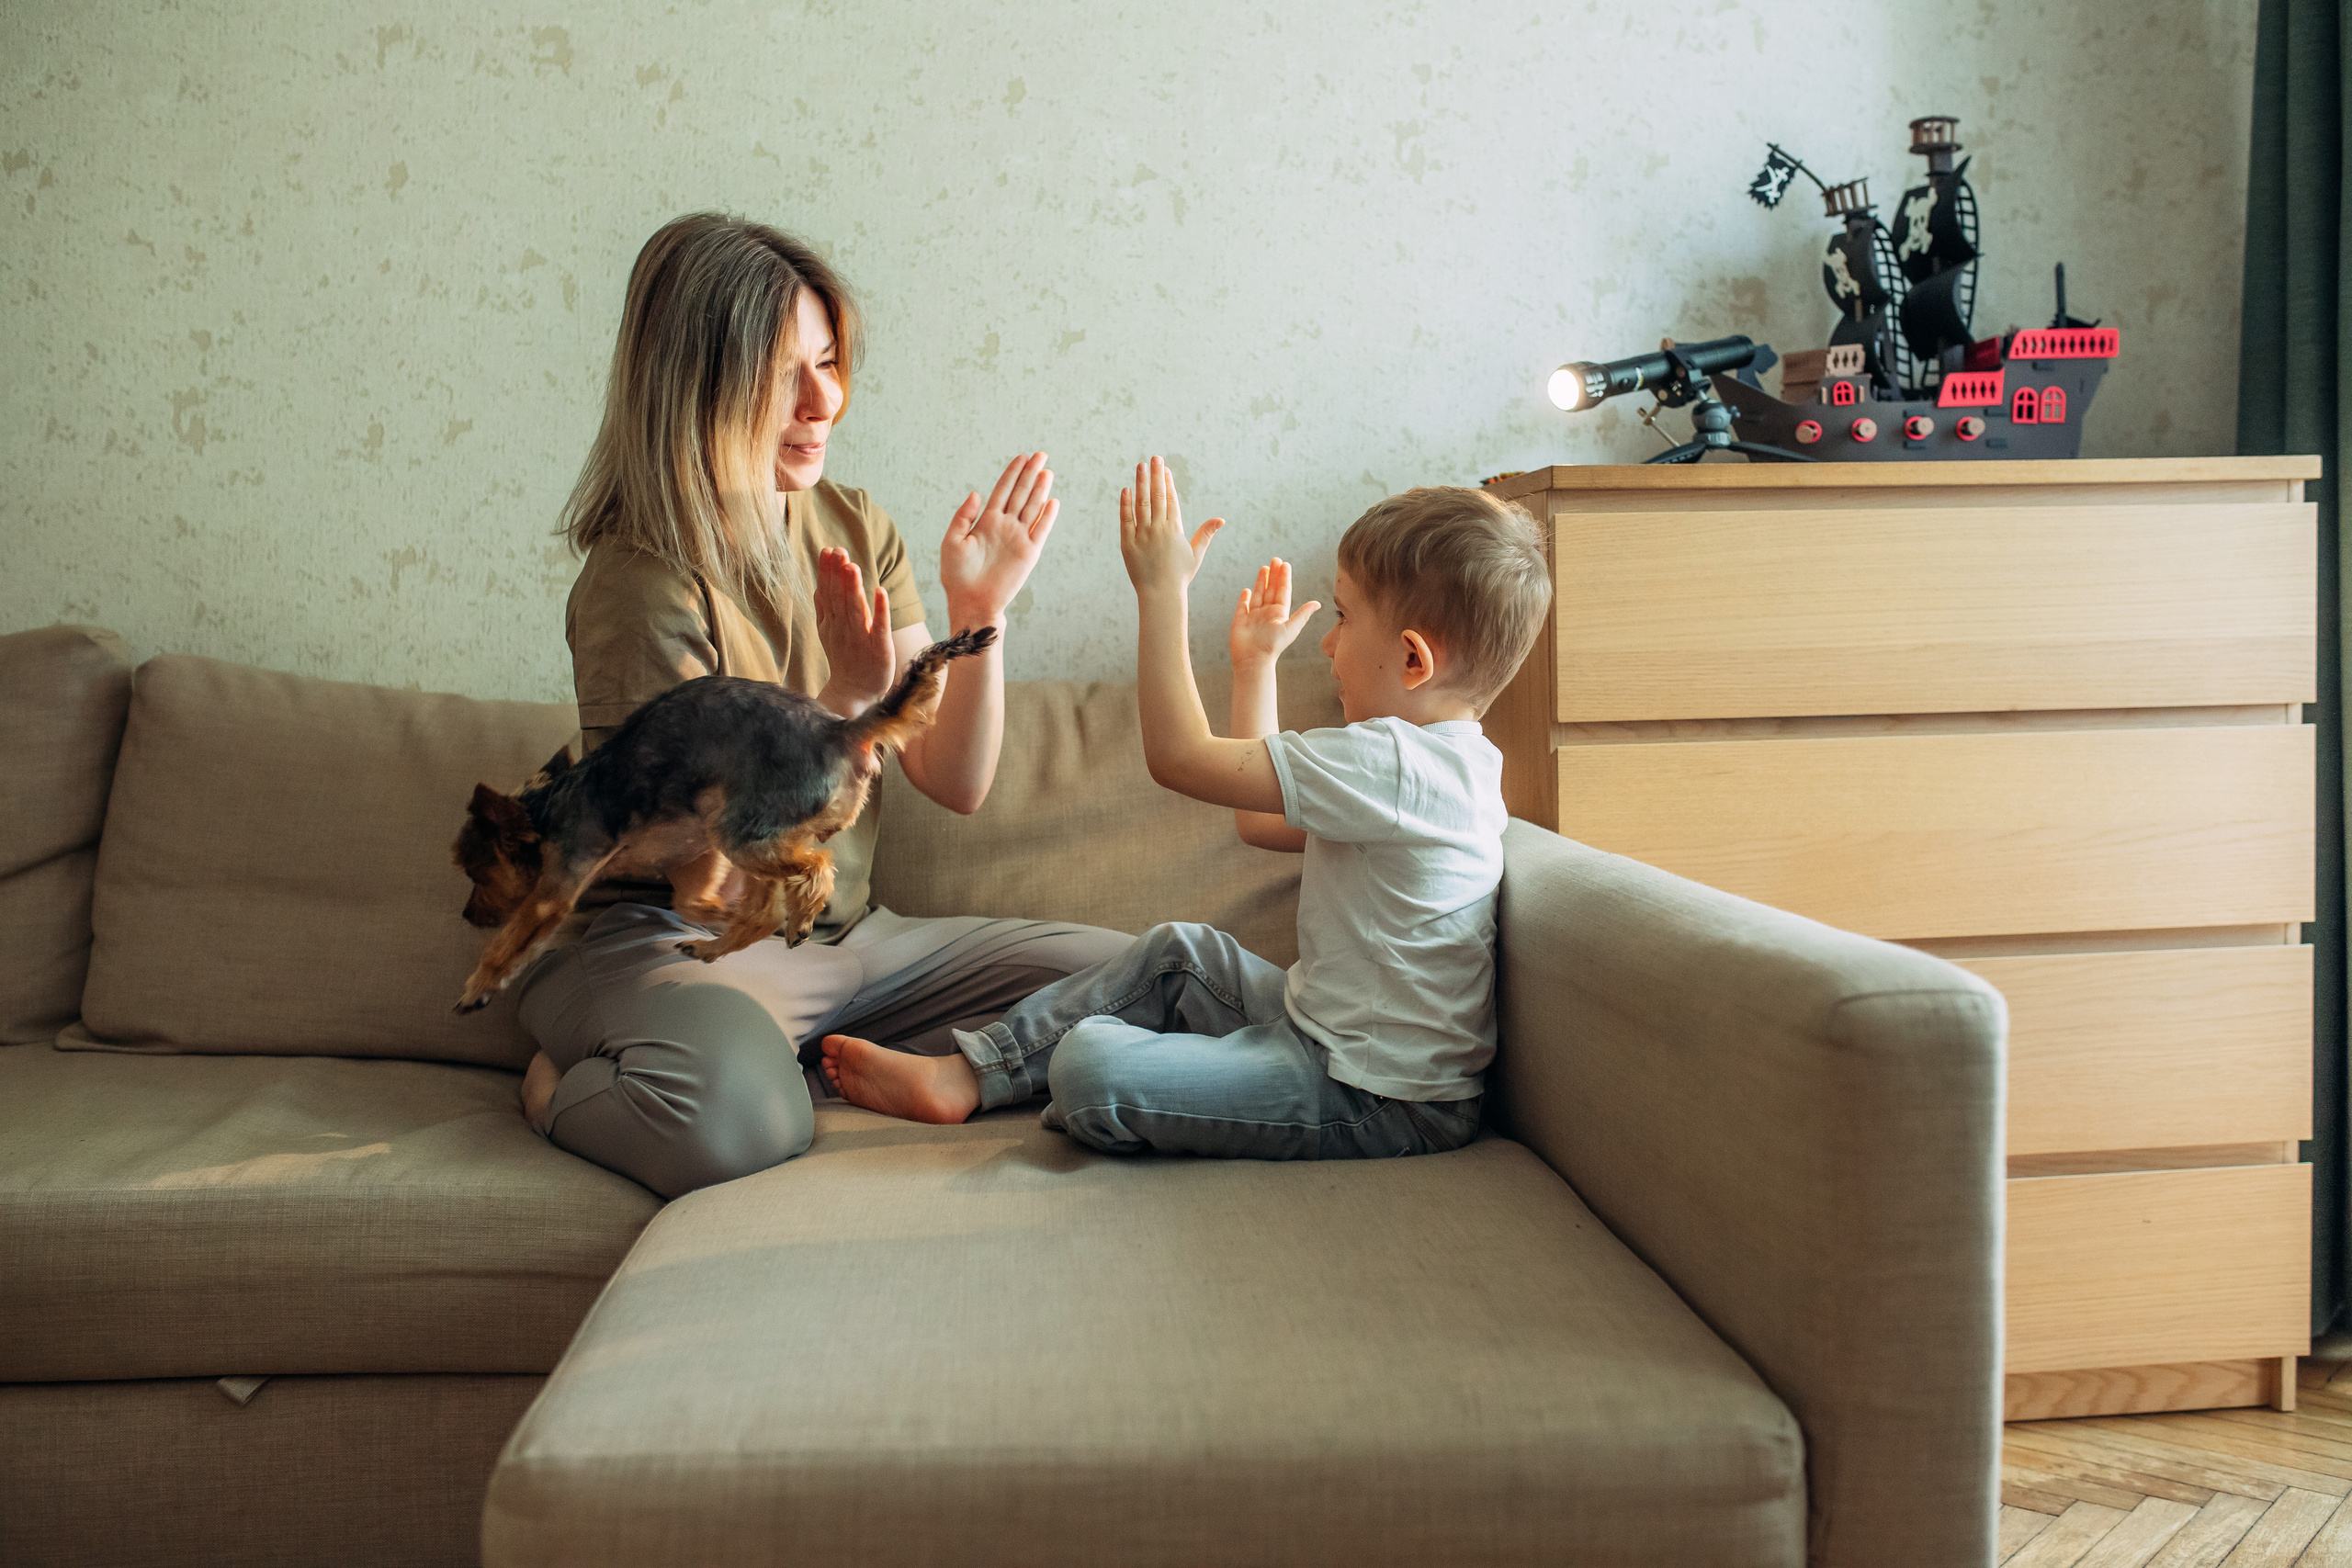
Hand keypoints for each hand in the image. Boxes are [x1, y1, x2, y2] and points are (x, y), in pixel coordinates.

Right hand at [813, 546, 894, 712]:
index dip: (827, 572)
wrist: (853, 693)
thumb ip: (825, 609)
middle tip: (838, 550)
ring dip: (853, 588)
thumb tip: (819, 585)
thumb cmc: (844, 659)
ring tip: (852, 566)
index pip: (827, 594)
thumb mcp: (828, 633)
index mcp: (831, 623)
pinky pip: (879, 627)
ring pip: (855, 610)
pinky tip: (880, 591)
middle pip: (839, 598)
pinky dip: (880, 610)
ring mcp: (860, 639)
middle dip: (838, 574)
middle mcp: (843, 629)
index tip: (827, 550)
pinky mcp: (879, 649)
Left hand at [939, 452, 1057, 625]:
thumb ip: (964, 516)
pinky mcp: (1029, 553)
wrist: (971, 602)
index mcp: (987, 521)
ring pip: (1032, 507)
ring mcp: (1018, 538)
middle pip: (1021, 494)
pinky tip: (1053, 501)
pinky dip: (1047, 516)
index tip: (1021, 457)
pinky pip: (1041, 531)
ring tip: (1047, 471)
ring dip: (1040, 489)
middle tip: (1040, 454)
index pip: (1003, 490)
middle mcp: (1005, 526)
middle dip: (1030, 474)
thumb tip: (976, 493)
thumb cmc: (957, 576)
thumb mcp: (952, 541)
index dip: (1012, 473)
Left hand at [1119, 455, 1220, 596]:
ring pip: (1141, 504)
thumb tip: (1221, 519)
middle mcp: (1159, 529)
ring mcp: (1142, 535)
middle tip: (1154, 458)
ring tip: (1140, 466)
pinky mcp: (1128, 543)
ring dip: (1140, 483)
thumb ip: (1206, 534)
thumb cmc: (1180, 576)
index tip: (1165, 468)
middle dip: (1155, 475)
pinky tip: (1126, 489)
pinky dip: (1125, 504)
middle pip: (1157, 496)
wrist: (1160, 595)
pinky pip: (1125, 520)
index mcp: (1175, 530)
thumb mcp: (1196, 554)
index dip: (1167, 482)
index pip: (1171, 500)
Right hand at [1229, 557, 1319, 669]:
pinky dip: (1245, 598)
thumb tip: (1318, 603)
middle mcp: (1267, 614)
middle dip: (1273, 575)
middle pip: (1271, 590)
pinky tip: (1247, 590)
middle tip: (1275, 559)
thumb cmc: (1273, 646)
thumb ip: (1302, 614)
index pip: (1283, 591)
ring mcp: (1253, 616)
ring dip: (1261, 581)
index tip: (1285, 564)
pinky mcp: (1240, 620)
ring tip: (1264, 568)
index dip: (1284, 578)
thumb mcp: (1291, 628)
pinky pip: (1242, 606)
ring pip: (1258, 595)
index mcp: (1279, 614)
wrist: (1253, 659)